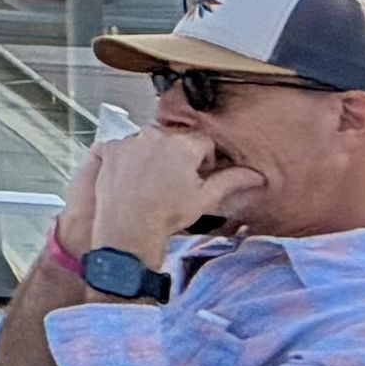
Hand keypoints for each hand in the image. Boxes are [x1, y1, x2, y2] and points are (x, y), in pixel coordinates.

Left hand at [63, 123, 261, 266]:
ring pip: (150, 141)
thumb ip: (231, 180)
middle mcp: (154, 135)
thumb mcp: (205, 198)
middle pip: (176, 139)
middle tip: (176, 182)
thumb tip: (256, 175)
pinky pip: (124, 146)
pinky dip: (130, 157)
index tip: (199, 177)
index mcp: (183, 144)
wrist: (128, 230)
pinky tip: (133, 179)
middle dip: (180, 155)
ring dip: (154, 154)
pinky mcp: (109, 148)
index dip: (205, 160)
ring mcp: (129, 140)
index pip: (204, 142)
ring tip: (153, 183)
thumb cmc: (167, 215)